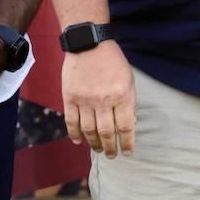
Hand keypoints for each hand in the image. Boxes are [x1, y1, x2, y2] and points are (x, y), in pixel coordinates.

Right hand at [62, 42, 135, 157]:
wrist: (89, 44)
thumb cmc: (113, 62)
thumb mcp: (128, 80)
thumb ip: (128, 102)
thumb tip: (129, 125)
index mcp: (122, 95)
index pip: (126, 126)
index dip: (127, 142)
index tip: (128, 152)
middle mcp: (103, 100)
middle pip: (107, 132)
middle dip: (110, 147)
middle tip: (112, 155)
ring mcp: (85, 100)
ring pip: (89, 130)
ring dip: (93, 143)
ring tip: (98, 149)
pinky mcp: (70, 98)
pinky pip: (71, 121)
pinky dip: (74, 134)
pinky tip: (79, 141)